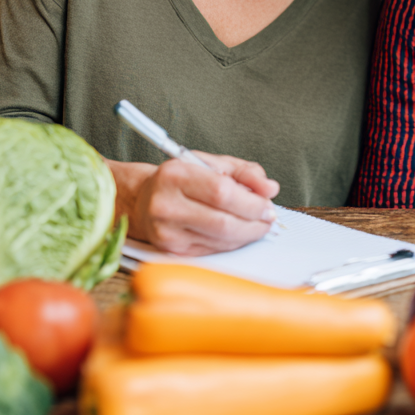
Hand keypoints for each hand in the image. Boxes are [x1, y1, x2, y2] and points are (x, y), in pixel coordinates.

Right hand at [109, 154, 279, 255]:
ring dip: (247, 235)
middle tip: (268, 218)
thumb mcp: (212, 163)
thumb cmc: (182, 179)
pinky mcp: (171, 250)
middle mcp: (166, 205)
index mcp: (175, 175)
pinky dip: (232, 242)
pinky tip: (238, 233)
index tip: (268, 205)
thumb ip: (245, 173)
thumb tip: (270, 189)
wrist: (144, 199)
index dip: (251, 203)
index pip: (221, 193)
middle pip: (223, 222)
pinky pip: (213, 250)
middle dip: (254, 223)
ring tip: (257, 224)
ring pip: (220, 240)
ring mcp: (167, 232)